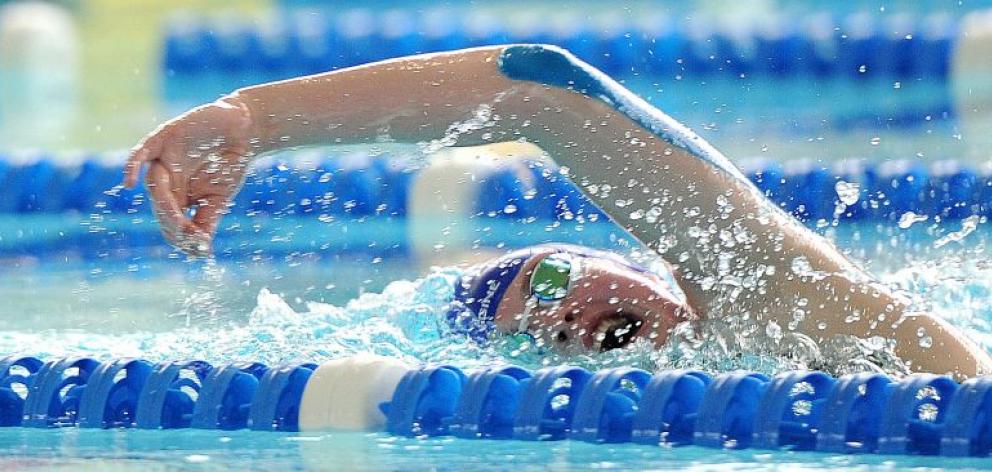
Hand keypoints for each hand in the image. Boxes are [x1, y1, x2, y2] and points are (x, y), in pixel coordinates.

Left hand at [123, 95, 254, 255]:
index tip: (202, 250)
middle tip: (194, 237)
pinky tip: (129, 184)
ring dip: (165, 206)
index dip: (183, 239)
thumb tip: (200, 250)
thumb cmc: (231, 165)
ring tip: (180, 222)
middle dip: (175, 225)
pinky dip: (131, 167)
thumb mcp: (220, 199)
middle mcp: (166, 181)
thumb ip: (207, 222)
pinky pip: (140, 153)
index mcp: (177, 197)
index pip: (170, 224)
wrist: (245, 130)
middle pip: (161, 209)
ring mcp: (162, 159)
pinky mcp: (162, 138)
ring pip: (154, 186)